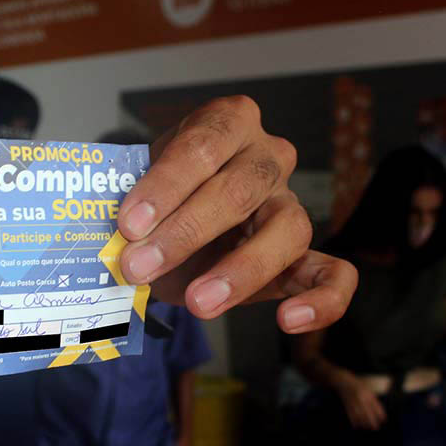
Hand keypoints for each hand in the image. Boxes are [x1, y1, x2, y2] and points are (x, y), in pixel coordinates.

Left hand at [117, 96, 356, 332]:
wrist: (168, 224)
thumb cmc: (155, 199)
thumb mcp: (137, 190)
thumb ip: (130, 207)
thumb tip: (111, 241)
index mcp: (225, 124)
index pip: (203, 145)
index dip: (165, 185)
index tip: (128, 223)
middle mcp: (267, 157)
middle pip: (239, 189)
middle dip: (184, 232)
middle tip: (138, 265)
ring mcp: (289, 205)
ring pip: (287, 230)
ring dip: (239, 270)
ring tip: (198, 303)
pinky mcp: (304, 254)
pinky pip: (334, 274)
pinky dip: (323, 300)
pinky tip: (289, 321)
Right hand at [334, 372, 385, 429]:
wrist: (342, 381)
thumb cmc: (357, 385)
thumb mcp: (368, 390)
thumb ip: (373, 400)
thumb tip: (379, 412)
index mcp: (368, 394)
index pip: (376, 407)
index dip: (380, 415)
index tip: (383, 420)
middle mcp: (361, 398)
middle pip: (368, 413)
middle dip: (372, 421)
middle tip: (375, 428)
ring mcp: (353, 401)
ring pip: (359, 415)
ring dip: (364, 423)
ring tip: (367, 428)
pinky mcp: (347, 404)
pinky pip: (351, 414)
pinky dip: (354, 421)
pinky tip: (357, 425)